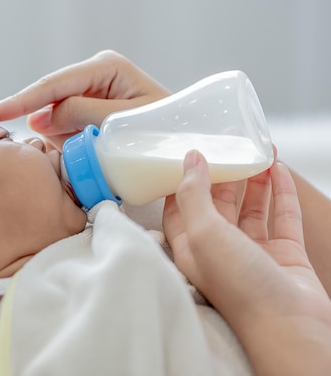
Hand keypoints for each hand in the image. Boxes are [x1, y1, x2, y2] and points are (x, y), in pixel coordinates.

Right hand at [0, 50, 169, 149]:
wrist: (190, 140)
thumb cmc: (168, 127)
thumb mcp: (127, 121)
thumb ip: (83, 115)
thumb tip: (39, 118)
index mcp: (105, 68)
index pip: (53, 84)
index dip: (20, 100)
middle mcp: (94, 77)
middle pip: (49, 99)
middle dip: (40, 121)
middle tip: (35, 139)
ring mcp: (90, 94)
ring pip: (54, 116)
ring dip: (57, 136)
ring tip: (80, 149)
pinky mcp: (89, 112)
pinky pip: (65, 127)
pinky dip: (65, 142)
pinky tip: (76, 149)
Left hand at [163, 150, 330, 375]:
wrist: (290, 325)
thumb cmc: (238, 286)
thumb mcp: (203, 232)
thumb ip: (194, 194)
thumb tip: (190, 159)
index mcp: (191, 248)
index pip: (179, 207)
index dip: (182, 180)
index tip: (189, 153)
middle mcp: (219, 250)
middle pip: (217, 204)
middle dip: (223, 173)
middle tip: (230, 143)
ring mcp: (253, 253)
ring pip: (251, 208)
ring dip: (254, 179)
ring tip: (259, 150)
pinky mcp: (284, 255)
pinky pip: (283, 217)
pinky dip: (282, 193)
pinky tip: (280, 170)